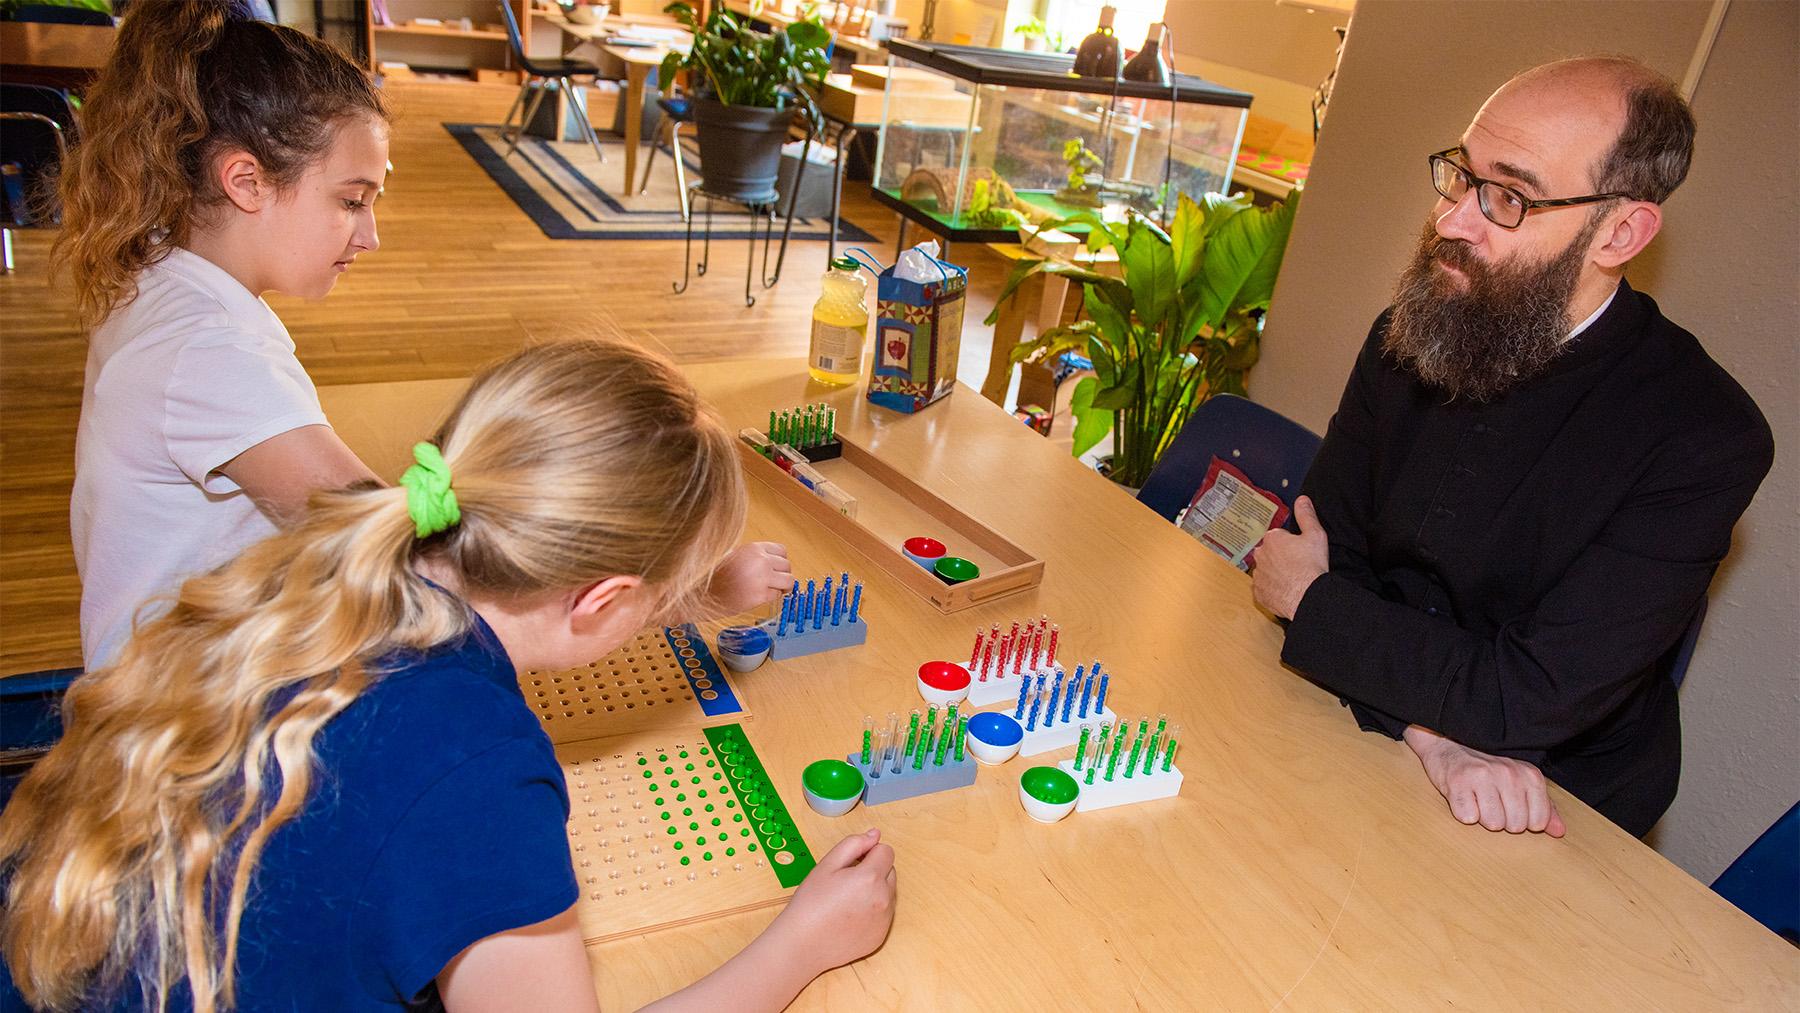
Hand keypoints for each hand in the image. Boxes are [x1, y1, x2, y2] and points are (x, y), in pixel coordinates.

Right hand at [705, 542, 791, 616]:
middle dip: (782, 575)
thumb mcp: (735, 556)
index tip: (775, 569)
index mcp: (753, 548)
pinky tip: (758, 597)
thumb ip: (754, 557)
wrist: (702, 594)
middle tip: (773, 582)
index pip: (782, 550)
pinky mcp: (760, 595)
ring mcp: (762, 578)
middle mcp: (760, 560)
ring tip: (772, 590)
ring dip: (782, 587)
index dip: (779, 561)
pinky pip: (777, 595)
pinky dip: (771, 598)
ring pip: (788, 581)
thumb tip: (774, 563)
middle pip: (787, 565)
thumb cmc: (715, 577)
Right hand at [767, 829, 896, 975]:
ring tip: (847, 901)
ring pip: (889, 892)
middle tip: (846, 882)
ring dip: (875, 890)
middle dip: (873, 871)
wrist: (802, 944)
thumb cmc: (811, 903)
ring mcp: (884, 919)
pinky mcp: (881, 935)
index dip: (869, 853)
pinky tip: (850, 917)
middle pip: (890, 871)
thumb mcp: (827, 865)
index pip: (886, 852)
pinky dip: (873, 911)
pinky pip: (884, 914)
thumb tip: (875, 835)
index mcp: (870, 878)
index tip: (853, 863)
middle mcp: (883, 899)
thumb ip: (853, 844)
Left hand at [1250, 495, 1328, 619]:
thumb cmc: (1312, 566)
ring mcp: (1258, 574)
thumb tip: (1302, 500)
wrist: (1308, 596)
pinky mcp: (1258, 592)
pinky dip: (1272, 589)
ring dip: (1275, 573)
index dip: (1291, 544)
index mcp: (1272, 538)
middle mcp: (1260, 554)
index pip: (1279, 537)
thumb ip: (1306, 515)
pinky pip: (1264, 588)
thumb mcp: (1315, 535)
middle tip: (1298, 565)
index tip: (1300, 552)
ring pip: (1266, 570)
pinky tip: (1286, 590)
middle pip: (1270, 553)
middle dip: (1281, 557)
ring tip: (1293, 579)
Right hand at [1403, 725, 1565, 836]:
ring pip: (1493, 824)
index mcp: (1529, 774)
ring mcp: (1483, 776)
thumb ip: (1544, 807)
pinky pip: (1468, 818)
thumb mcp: (1521, 784)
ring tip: (1477, 799)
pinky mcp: (1458, 783)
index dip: (1523, 821)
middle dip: (1502, 820)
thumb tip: (1559, 831)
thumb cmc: (1488, 771)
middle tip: (1491, 802)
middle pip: (1515, 825)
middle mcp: (1509, 773)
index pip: (1538, 821)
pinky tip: (1464, 797)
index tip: (1511, 806)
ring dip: (1482, 817)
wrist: (1449, 748)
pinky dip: (1464, 812)